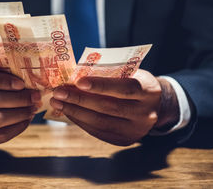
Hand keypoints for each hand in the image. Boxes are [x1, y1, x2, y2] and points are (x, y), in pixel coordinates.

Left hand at [50, 69, 178, 145]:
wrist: (154, 105)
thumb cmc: (135, 81)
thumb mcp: (129, 72)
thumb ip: (109, 73)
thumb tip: (76, 74)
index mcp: (148, 91)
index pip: (124, 88)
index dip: (101, 85)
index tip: (78, 81)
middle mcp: (145, 114)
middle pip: (109, 107)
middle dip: (80, 99)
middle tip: (59, 92)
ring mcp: (135, 130)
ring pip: (101, 122)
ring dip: (75, 111)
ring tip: (58, 102)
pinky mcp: (124, 140)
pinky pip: (98, 132)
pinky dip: (80, 121)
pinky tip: (68, 111)